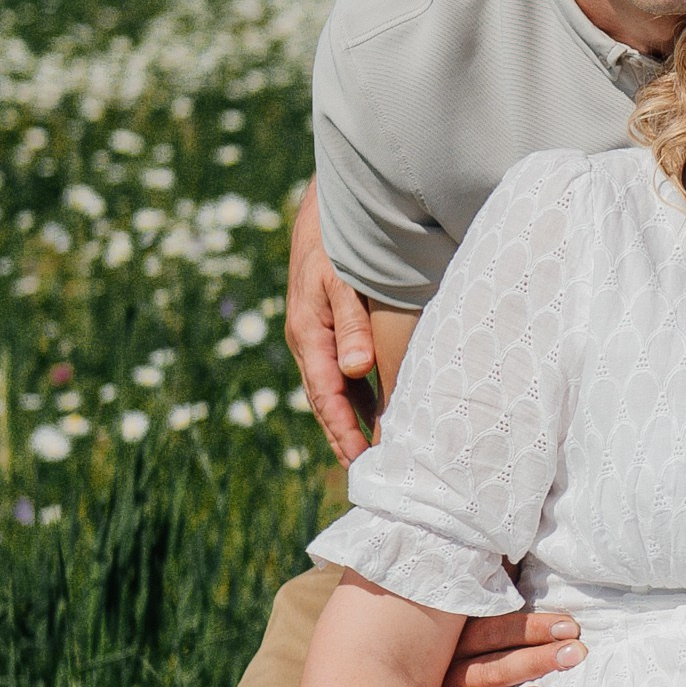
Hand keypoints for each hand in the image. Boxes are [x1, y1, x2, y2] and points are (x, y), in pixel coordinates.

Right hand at [285, 183, 381, 461]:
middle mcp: (309, 342)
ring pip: (334, 391)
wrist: (326, 213)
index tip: (362, 459)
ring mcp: (317, 339)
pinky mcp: (329, 333)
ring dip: (351, 423)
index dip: (343, 430)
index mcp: (308, 335)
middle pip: (327, 402)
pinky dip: (357, 399)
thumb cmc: (336, 245)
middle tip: (369, 473)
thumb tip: (355, 369)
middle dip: (345, 438)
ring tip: (374, 456)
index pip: (326, 396)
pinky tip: (377, 416)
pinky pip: (342, 375)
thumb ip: (351, 324)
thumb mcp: (342, 282)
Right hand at [436, 609, 584, 686]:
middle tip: (572, 655)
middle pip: (489, 669)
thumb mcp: (493, 643)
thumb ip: (517, 635)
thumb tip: (568, 628)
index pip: (492, 632)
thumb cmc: (486, 667)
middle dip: (534, 661)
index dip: (531, 629)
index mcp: (458, 644)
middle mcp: (447, 675)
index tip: (570, 629)